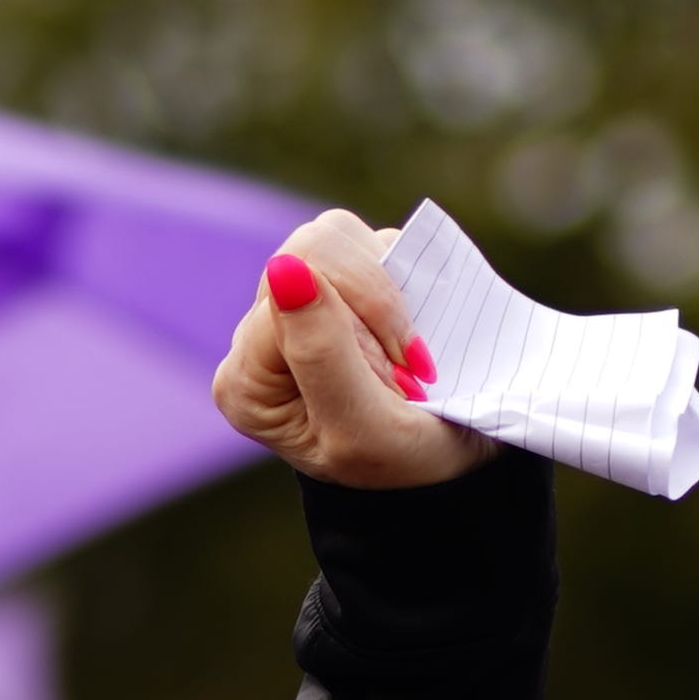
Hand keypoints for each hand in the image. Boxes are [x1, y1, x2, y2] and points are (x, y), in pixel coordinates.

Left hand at [210, 211, 495, 492]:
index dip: (361, 322)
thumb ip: (323, 354)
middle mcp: (259, 337)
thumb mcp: (363, 429)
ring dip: (388, 286)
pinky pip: (365, 241)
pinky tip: (413, 324)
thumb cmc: (401, 462)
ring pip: (333, 235)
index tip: (402, 377)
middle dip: (377, 301)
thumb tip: (286, 269)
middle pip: (306, 252)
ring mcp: (299, 303)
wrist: (450, 463)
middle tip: (408, 363)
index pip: (287, 295)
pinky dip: (401, 274)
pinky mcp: (338, 284)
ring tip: (406, 347)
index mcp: (247, 382)